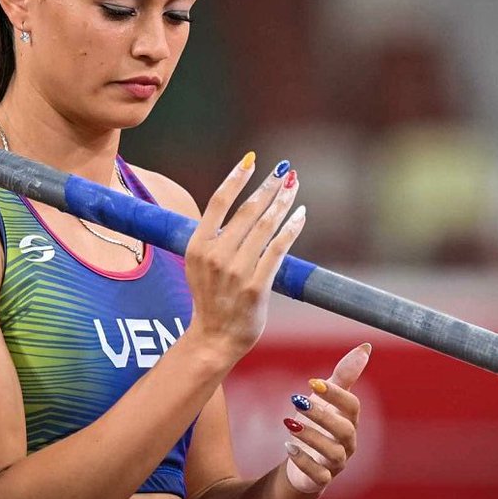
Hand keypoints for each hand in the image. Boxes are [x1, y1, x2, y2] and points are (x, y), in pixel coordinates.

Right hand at [183, 154, 304, 360]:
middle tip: (284, 170)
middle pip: (247, 210)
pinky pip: (278, 250)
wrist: (215, 337)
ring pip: (265, 227)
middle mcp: (215, 256)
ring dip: (282, 202)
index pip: (218, 201)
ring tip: (293, 186)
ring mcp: (236, 271)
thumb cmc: (211, 297)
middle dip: (268, 186)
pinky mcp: (255, 286)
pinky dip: (291, 229)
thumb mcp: (200, 263)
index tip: (252, 160)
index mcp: (197, 246)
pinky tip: (300, 214)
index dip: (236, 178)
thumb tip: (243, 203)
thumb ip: (215, 235)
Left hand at [282, 343, 371, 492]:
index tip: (312, 381)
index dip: (336, 394)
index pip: (352, 407)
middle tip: (298, 400)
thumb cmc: (319, 423)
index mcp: (350, 420)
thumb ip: (345, 375)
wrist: (303, 459)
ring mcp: (336, 462)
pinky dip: (304, 461)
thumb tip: (366, 348)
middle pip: (344, 430)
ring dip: (311, 436)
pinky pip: (319, 475)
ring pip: (333, 453)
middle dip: (322, 415)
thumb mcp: (327, 397)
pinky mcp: (321, 478)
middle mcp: (348, 442)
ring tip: (290, 422)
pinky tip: (288, 446)